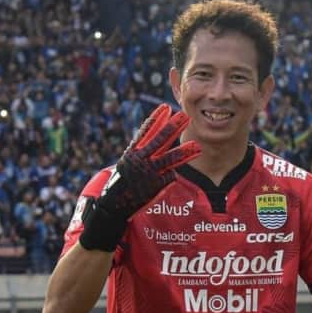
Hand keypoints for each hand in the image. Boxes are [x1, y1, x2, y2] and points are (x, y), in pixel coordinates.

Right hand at [79, 104, 200, 251]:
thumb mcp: (127, 162)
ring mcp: (149, 173)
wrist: (114, 205)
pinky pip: (169, 176)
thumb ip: (140, 150)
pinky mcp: (156, 186)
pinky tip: (169, 176)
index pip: (146, 132)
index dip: (156, 119)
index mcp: (132, 153)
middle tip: (185, 117)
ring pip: (170, 159)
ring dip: (184, 152)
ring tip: (197, 146)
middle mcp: (140, 160)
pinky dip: (170, 175)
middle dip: (173, 128)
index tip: (166, 108)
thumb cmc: (121, 182)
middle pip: (160, 141)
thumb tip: (153, 137)